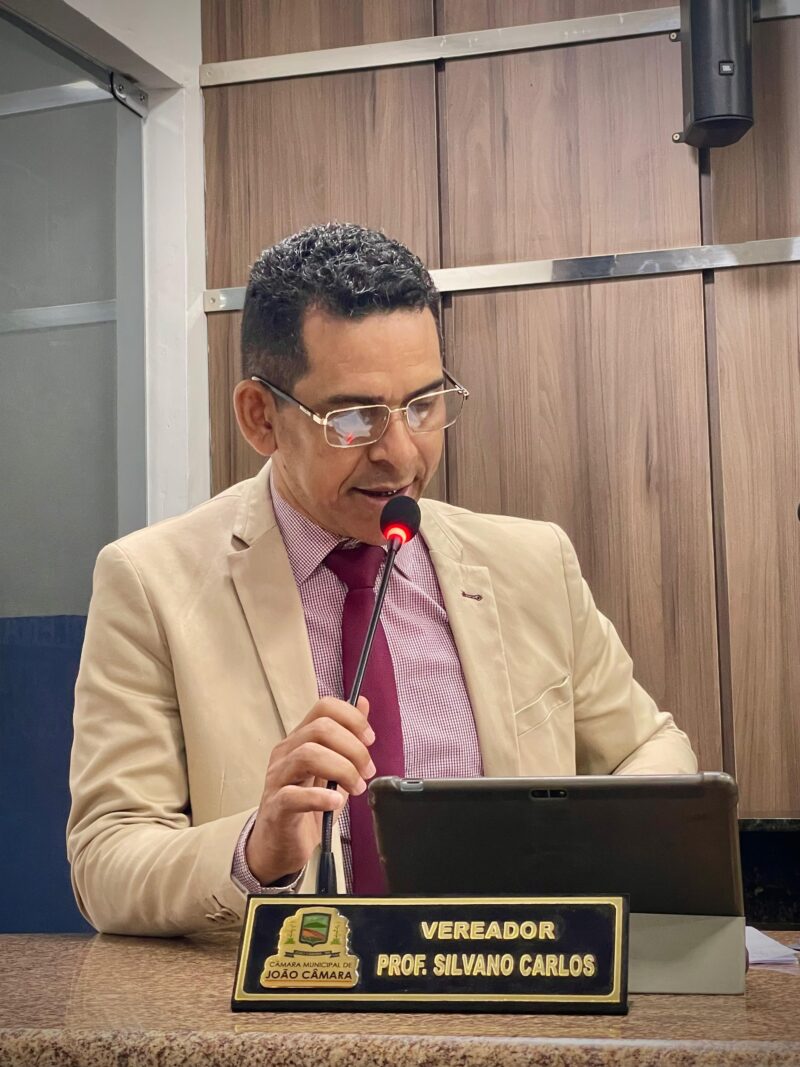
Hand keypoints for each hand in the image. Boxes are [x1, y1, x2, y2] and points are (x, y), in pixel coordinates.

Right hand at [245, 695, 374, 885]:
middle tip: (367, 771)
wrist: (280, 846)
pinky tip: (336, 802)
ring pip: (308, 755)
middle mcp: (286, 752)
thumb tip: (362, 702)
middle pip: (321, 729)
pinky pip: (293, 795)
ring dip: (342, 770)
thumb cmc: (307, 807)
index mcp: (300, 739)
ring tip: (356, 788)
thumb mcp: (333, 768)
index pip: (324, 708)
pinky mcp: (276, 807)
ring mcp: (278, 778)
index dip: (352, 718)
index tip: (370, 740)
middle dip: (354, 748)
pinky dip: (320, 797)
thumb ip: (346, 737)